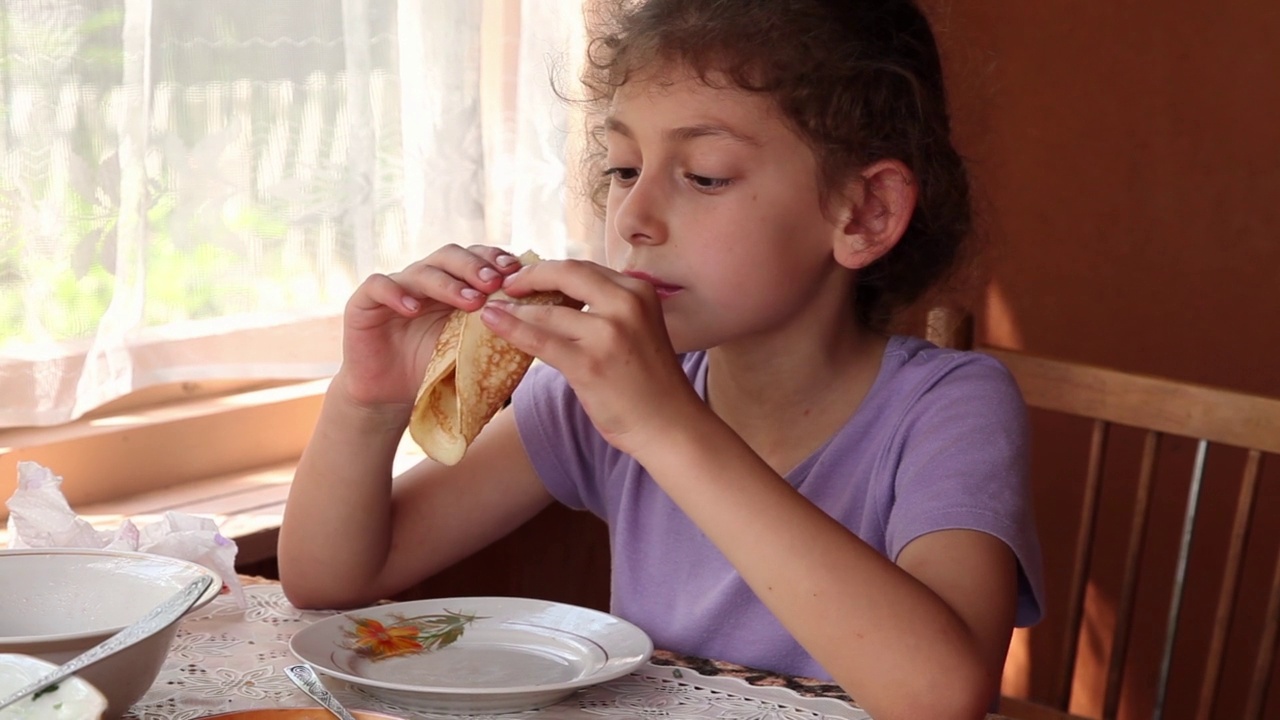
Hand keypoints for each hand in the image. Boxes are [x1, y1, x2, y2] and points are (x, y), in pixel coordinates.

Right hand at [334, 244, 522, 410]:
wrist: (392, 395)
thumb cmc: (436, 369)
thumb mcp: (473, 348)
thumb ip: (501, 329)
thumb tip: (548, 320)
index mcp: (452, 284)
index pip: (475, 258)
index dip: (495, 260)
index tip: (517, 273)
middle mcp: (424, 279)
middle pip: (450, 256)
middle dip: (476, 266)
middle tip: (496, 282)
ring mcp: (395, 287)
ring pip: (421, 270)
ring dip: (448, 283)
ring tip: (470, 300)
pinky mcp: (364, 302)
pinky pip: (378, 285)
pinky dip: (396, 293)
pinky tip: (413, 308)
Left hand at [480, 259, 703, 457]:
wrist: (669, 424)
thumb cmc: (650, 382)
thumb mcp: (638, 329)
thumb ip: (609, 308)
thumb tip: (562, 295)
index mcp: (639, 291)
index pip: (585, 268)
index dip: (551, 270)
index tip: (530, 277)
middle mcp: (627, 304)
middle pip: (566, 274)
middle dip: (530, 276)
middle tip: (507, 285)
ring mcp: (608, 333)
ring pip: (547, 310)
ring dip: (514, 307)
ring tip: (492, 307)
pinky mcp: (589, 363)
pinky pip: (539, 339)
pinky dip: (511, 328)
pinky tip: (492, 321)